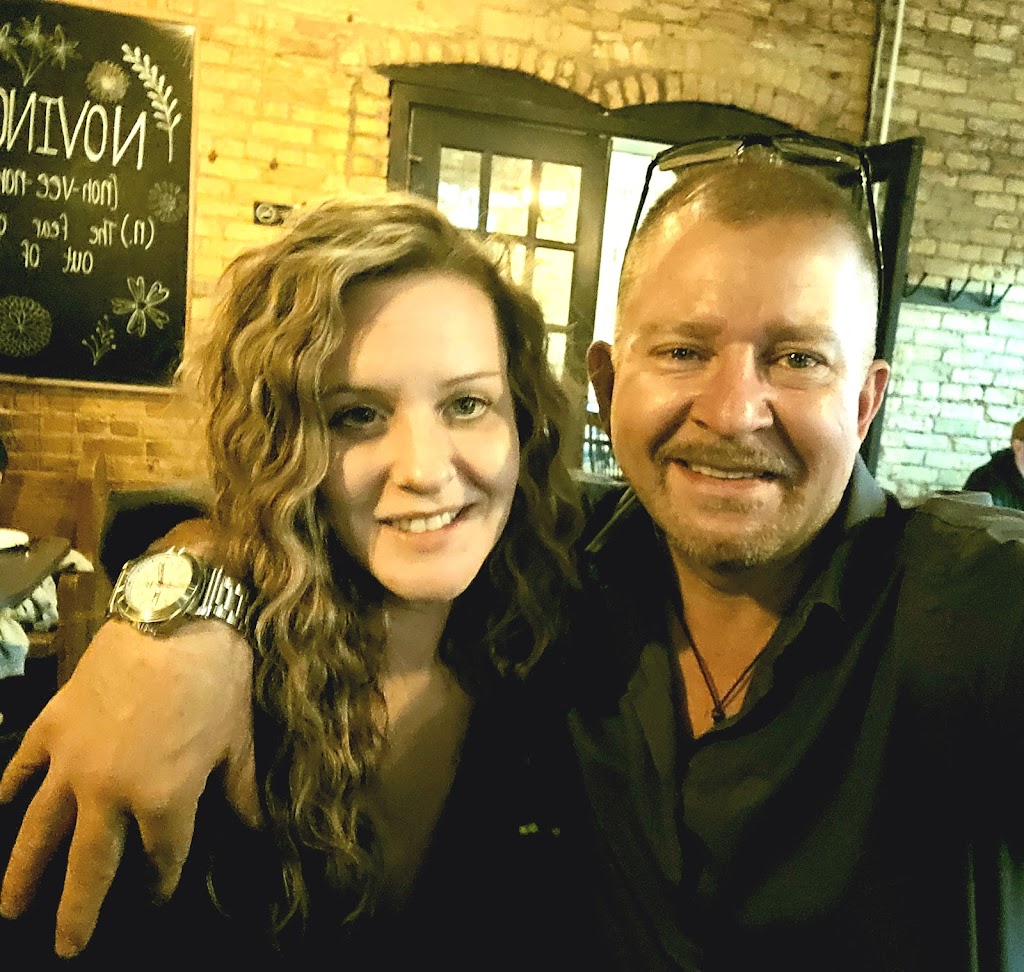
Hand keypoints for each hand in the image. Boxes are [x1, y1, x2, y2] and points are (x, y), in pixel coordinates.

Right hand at [0, 617, 260, 956]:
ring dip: (23, 874)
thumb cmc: (218, 679)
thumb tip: (257, 832)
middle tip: (66, 947)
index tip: (156, 897)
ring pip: (40, 832)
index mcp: (164, 800)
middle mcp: (110, 793)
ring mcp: (72, 762)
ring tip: (9, 908)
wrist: (175, 617)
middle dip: (79, 912)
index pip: (161, 860)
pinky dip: (9, 791)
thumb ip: (239, 793)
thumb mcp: (238, 740)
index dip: (160, 883)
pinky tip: (1, 811)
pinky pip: (21, 769)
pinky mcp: (53, 726)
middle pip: (90, 867)